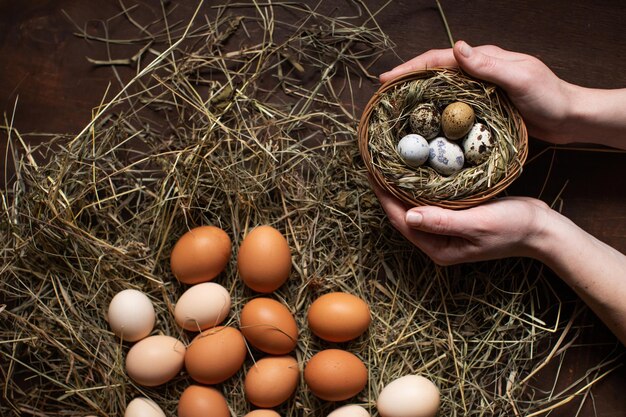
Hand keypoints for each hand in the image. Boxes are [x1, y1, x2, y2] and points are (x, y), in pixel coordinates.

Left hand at [371, 180, 551, 264]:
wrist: (541, 229)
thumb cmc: (513, 228)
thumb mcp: (478, 224)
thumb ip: (443, 221)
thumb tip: (409, 215)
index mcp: (438, 248)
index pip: (401, 220)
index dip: (384, 196)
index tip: (371, 172)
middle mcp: (437, 241)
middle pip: (403, 214)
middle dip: (387, 190)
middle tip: (375, 162)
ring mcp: (445, 230)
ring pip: (414, 206)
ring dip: (400, 187)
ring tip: (387, 163)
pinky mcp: (454, 217)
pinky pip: (428, 200)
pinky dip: (419, 186)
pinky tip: (414, 169)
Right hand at [380, 41, 575, 144]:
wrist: (570, 118)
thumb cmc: (549, 97)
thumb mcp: (520, 78)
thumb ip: (489, 64)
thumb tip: (457, 48)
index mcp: (483, 59)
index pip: (438, 60)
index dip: (410, 68)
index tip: (385, 79)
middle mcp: (477, 71)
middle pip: (433, 72)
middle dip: (405, 80)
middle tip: (381, 94)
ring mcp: (478, 89)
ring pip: (439, 89)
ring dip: (415, 96)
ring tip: (393, 108)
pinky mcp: (482, 106)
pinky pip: (450, 106)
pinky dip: (432, 111)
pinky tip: (422, 122)